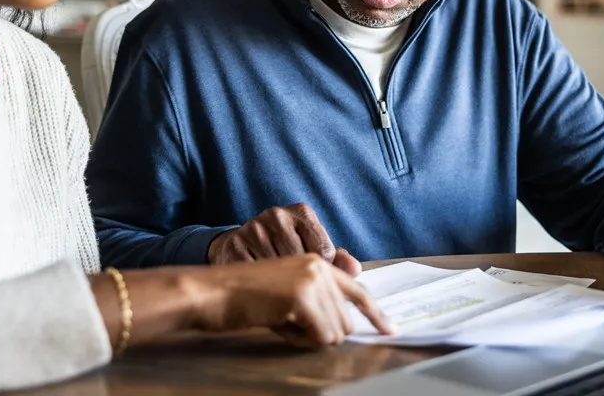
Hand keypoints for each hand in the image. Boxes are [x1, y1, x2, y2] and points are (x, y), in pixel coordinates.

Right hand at [194, 254, 394, 346]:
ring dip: (309, 338)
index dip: (376, 314)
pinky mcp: (302, 297)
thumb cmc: (244, 296)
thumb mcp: (286, 291)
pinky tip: (279, 326)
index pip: (358, 290)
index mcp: (316, 262)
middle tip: (291, 325)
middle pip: (346, 320)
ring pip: (335, 331)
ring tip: (282, 322)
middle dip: (322, 333)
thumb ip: (317, 300)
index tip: (389, 330)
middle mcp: (318, 266)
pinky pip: (320, 336)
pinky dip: (300, 341)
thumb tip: (346, 324)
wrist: (213, 292)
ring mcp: (312, 280)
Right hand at [208, 204, 361, 276]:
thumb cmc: (278, 249)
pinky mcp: (234, 246)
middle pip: (303, 263)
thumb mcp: (308, 248)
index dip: (320, 274)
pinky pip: (257, 278)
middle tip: (293, 288)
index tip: (309, 277)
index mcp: (301, 212)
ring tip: (275, 286)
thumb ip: (334, 259)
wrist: (235, 247)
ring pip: (280, 273)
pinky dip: (261, 289)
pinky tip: (260, 285)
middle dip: (301, 283)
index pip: (324, 252)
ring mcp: (254, 229)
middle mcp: (278, 215)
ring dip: (281, 288)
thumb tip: (355, 268)